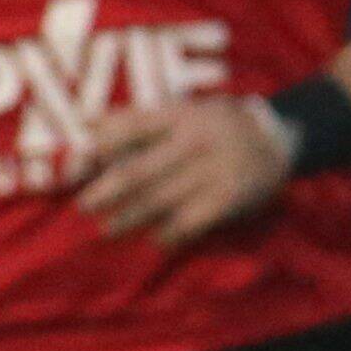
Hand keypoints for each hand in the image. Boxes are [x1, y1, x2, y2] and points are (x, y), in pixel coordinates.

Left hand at [72, 96, 292, 245]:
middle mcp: (193, 141)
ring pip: (160, 200)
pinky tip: (156, 240)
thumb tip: (88, 130)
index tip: (74, 164)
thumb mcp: (183, 111)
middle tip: (83, 205)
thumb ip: (140, 121)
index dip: (100, 145)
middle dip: (106, 190)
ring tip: (108, 229)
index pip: (131, 127)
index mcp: (179, 116)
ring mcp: (211, 171)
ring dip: (130, 218)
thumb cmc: (215, 125)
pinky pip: (191, 221)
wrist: (276, 138)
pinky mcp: (228, 197)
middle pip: (140, 170)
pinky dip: (170, 233)